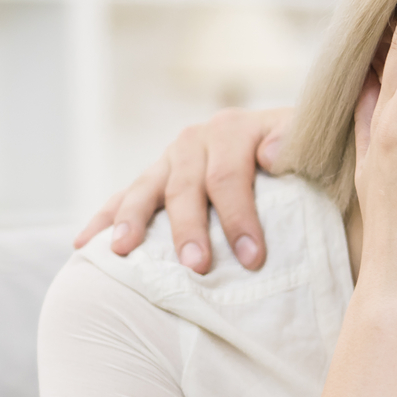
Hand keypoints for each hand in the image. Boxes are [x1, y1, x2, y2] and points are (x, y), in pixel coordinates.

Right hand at [73, 109, 291, 271]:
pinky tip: (83, 245)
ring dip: (132, 220)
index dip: (239, 217)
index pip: (231, 177)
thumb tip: (272, 155)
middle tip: (197, 266)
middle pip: (186, 186)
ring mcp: (171, 159)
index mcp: (235, 130)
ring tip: (122, 251)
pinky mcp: (155, 177)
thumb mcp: (312, 145)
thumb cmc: (306, 157)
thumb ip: (297, 146)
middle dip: (189, 229)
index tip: (252, 258)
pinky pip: (124, 197)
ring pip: (145, 189)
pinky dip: (104, 219)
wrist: (288, 143)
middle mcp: (197, 140)